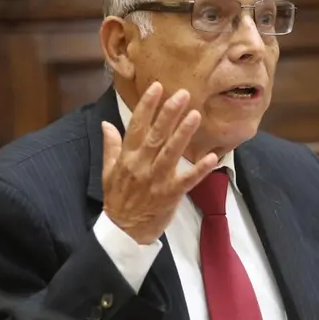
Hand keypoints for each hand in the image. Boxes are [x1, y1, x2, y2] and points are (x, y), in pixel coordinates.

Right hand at [101, 82, 217, 243]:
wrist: (123, 231)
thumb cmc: (118, 199)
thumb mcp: (108, 172)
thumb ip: (111, 146)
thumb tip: (107, 123)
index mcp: (127, 157)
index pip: (136, 126)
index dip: (147, 106)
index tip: (157, 88)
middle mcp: (141, 165)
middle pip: (156, 134)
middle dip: (168, 113)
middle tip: (182, 94)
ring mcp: (156, 180)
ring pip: (171, 152)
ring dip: (183, 134)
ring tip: (195, 115)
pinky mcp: (170, 194)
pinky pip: (188, 180)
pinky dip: (200, 169)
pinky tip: (212, 157)